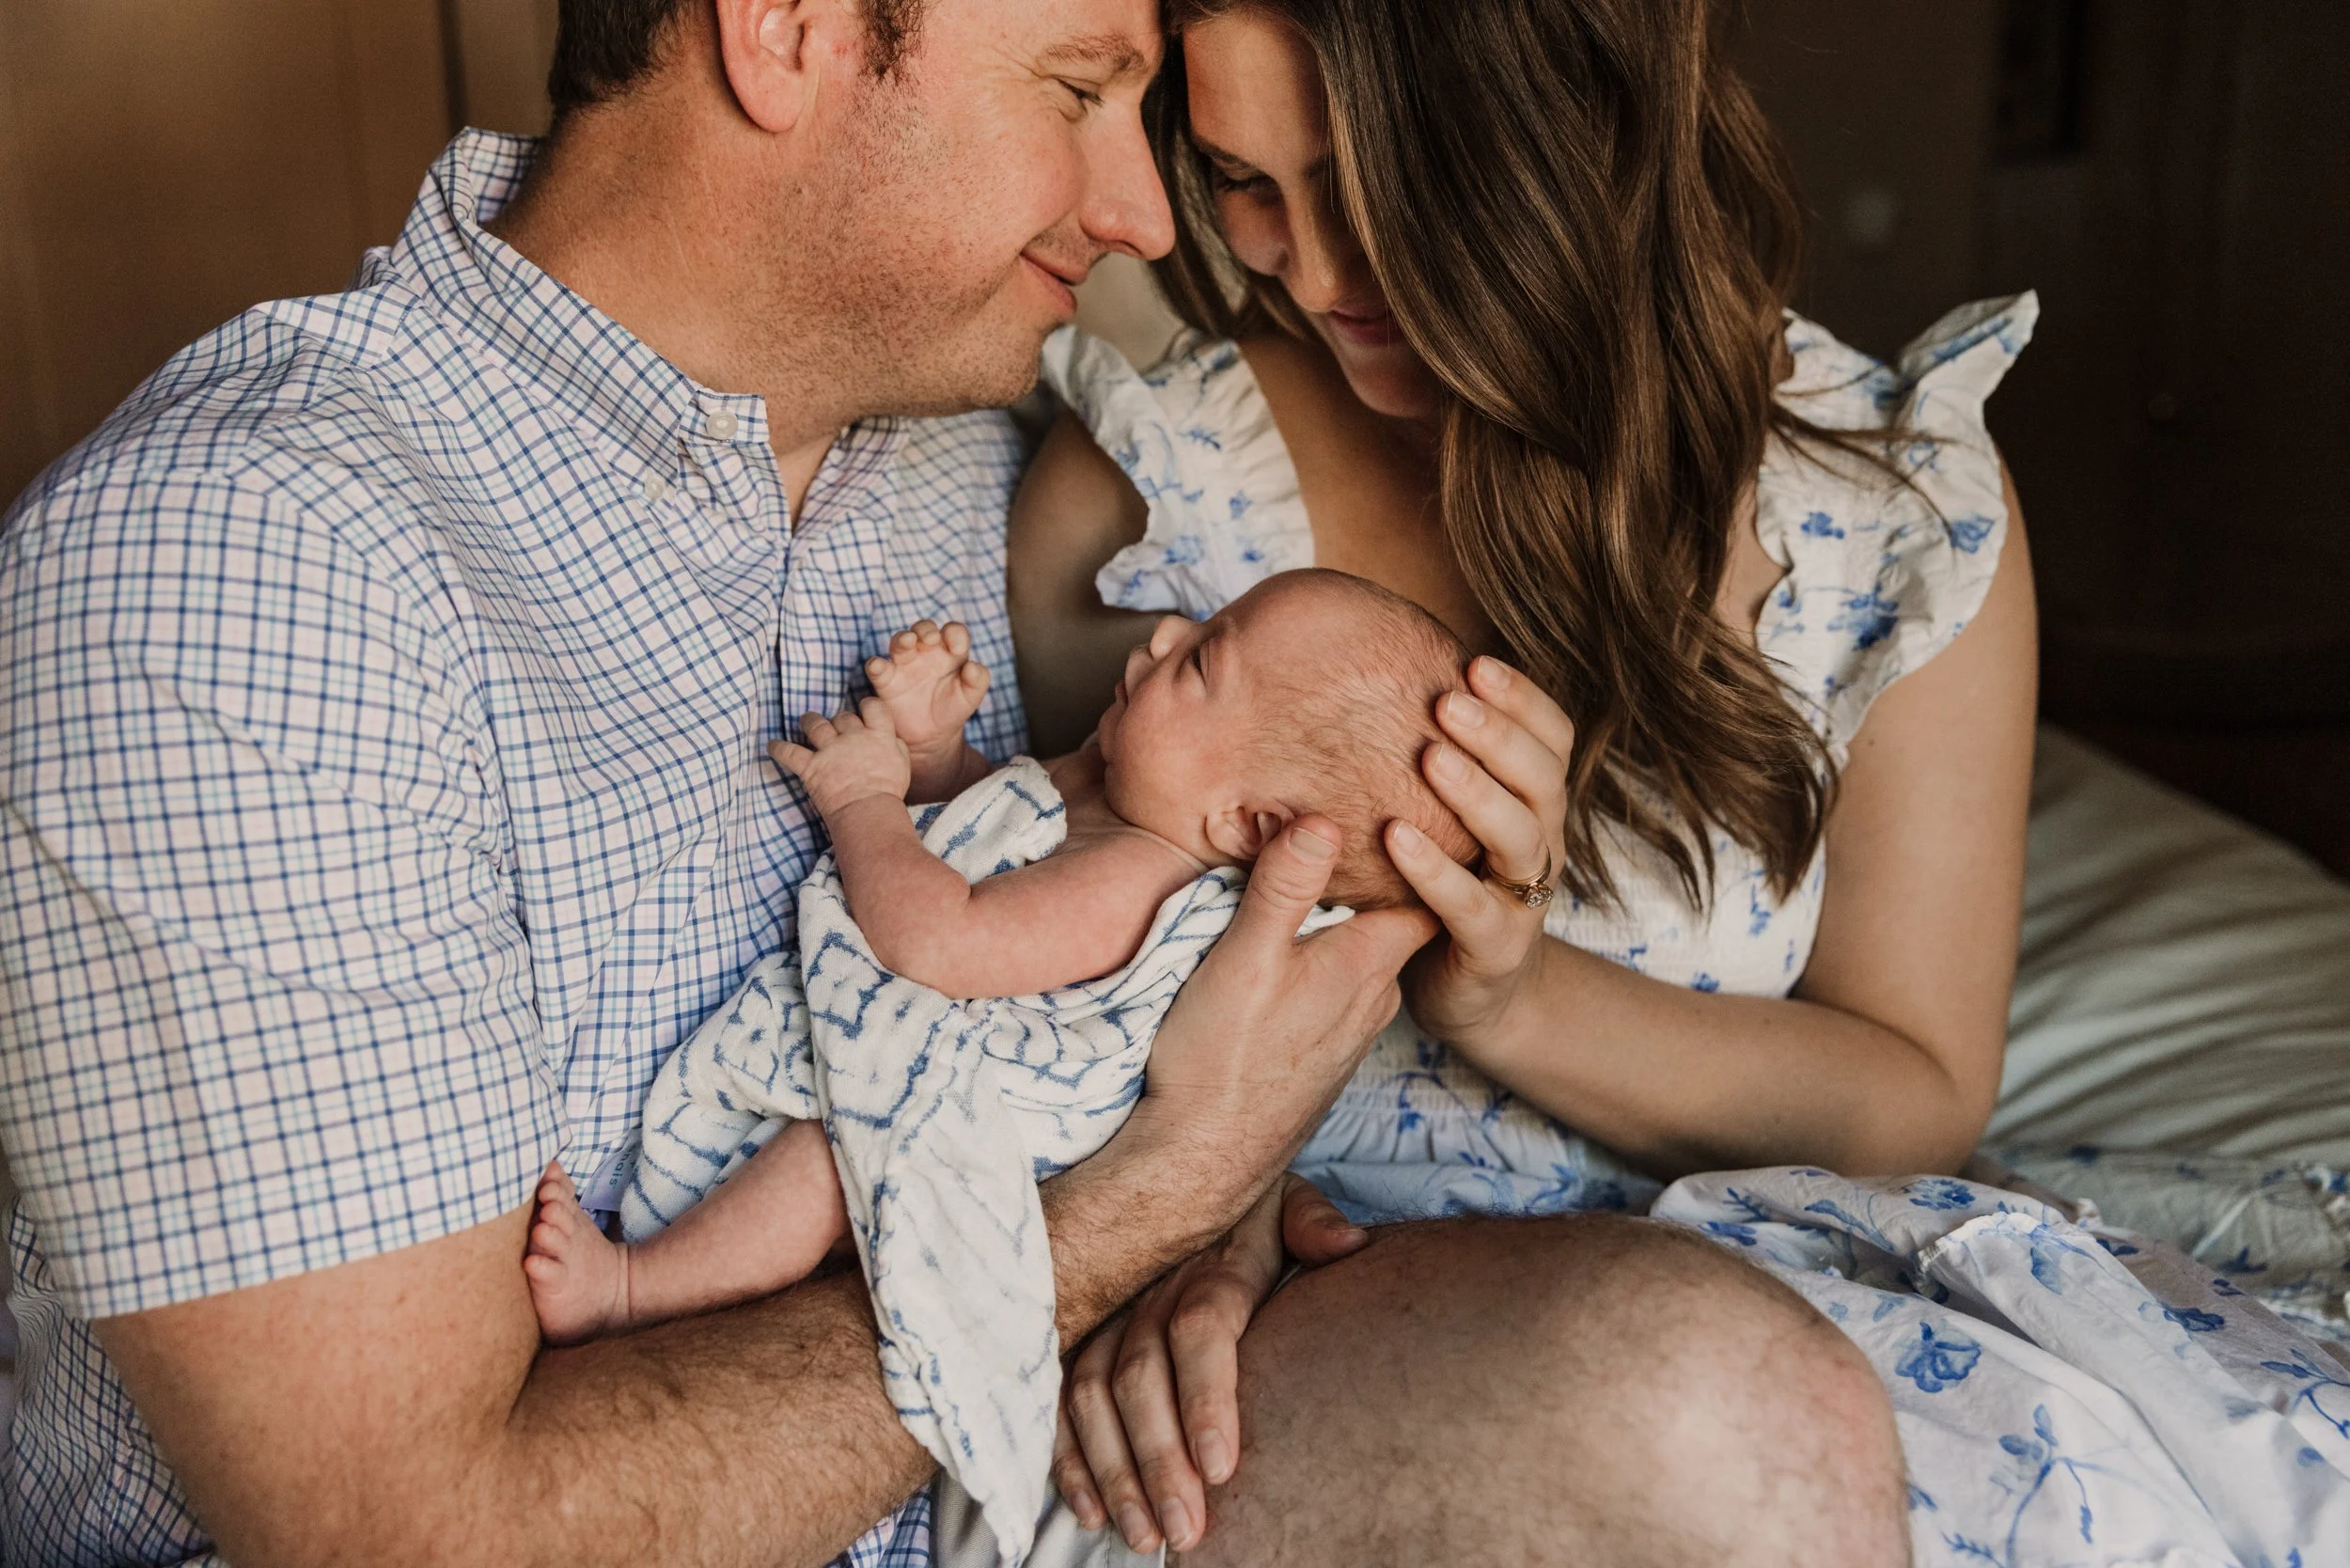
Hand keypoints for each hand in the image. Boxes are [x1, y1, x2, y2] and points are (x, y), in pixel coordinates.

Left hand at [769, 704, 910, 817]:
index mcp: (878, 736)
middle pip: (843, 716)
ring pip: (815, 725)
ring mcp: (830, 751)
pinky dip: (778, 748)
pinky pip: (789, 753)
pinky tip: (772, 745)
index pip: (873, 707)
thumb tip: (891, 738)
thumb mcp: (903, 766)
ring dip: (809, 720)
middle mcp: (853, 737)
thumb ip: (896, 747)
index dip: (868, 706)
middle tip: (837, 728)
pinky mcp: (811, 767)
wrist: (868, 812)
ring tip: (806, 720)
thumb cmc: (888, 793)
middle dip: (839, 720)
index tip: (864, 710)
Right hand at [866, 619, 989, 766]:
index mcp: (950, 652)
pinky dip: (875, 665)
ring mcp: (905, 664)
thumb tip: (973, 667)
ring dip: (902, 639)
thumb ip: (978, 681)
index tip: (958, 649)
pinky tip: (878, 666)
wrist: (932, 736)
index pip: (953, 631)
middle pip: (923, 629)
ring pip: (900, 641)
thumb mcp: (971, 697)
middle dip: (926, 629)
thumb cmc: (953, 709)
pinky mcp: (887, 681)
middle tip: (931, 638)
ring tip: (908, 641)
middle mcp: (926, 652)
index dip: (955, 634)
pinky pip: (877, 668)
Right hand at [1053, 1178, 1368, 1553]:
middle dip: (1159, 1462)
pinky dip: (1068, 1457)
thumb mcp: (1284, 1201)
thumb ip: (1312, 1223)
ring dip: (1114, 1471)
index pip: (1202, 1329)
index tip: (1222, 1469)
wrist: (1179, 1175)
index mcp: (1209, 1266)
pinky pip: (1059, 1398)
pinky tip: (1090, 1510)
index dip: (1206, 1399)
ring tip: (1145, 1537)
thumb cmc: (1246, 1210)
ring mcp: (1107, 1316)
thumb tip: (1349, 1244)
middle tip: (1186, 1531)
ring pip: (1093, 1396)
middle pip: (1142, 1378)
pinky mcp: (1079, 1337)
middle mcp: (1149, 1292)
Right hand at [1118, 816, 1437, 1217]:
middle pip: (1394, 916)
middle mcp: (1375, 996)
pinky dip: (1328, 959)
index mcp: (1367, 961)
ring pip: (1366, 955)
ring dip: (1349, 921)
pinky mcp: (1325, 1055)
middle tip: (1354, 823)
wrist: (1203, 1160)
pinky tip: (1295, 951)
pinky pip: (1341, 988)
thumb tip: (1324, 817)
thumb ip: (1284, 887)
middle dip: (1378, 875)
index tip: (1402, 800)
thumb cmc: (1219, 1058)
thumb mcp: (1245, 958)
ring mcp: (1352, 1030)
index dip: (1416, 843)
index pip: (1421, 885)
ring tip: (1319, 876)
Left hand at [1384, 656, 1574, 1048]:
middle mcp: (1542, 842)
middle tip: (1447, 699)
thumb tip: (1372, 677)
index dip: (1522, 699)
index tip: (1473, 662)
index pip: (1552, 737)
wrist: (1473, 992)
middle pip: (1543, 776)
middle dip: (1498, 734)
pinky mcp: (1497, 947)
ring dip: (1477, 792)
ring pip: (1520, 836)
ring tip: (1430, 756)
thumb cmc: (1450, 885)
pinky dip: (1436, 870)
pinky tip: (1395, 838)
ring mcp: (1526, 897)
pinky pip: (1472, 905)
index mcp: (1535, 803)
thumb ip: (1436, 758)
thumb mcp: (1450, 818)